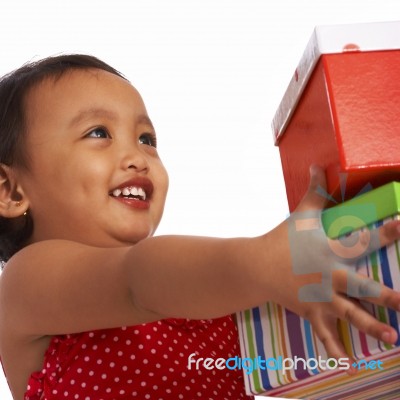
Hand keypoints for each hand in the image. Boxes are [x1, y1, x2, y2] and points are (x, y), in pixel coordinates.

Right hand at [282, 166, 399, 373]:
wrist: (254, 265)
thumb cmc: (280, 238)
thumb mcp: (300, 213)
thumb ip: (316, 191)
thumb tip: (318, 164)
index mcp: (329, 251)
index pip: (363, 240)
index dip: (387, 233)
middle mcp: (328, 276)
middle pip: (362, 287)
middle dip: (388, 296)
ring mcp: (319, 297)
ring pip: (349, 314)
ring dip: (371, 327)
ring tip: (393, 339)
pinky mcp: (309, 311)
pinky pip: (323, 331)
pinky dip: (334, 347)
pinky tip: (348, 363)